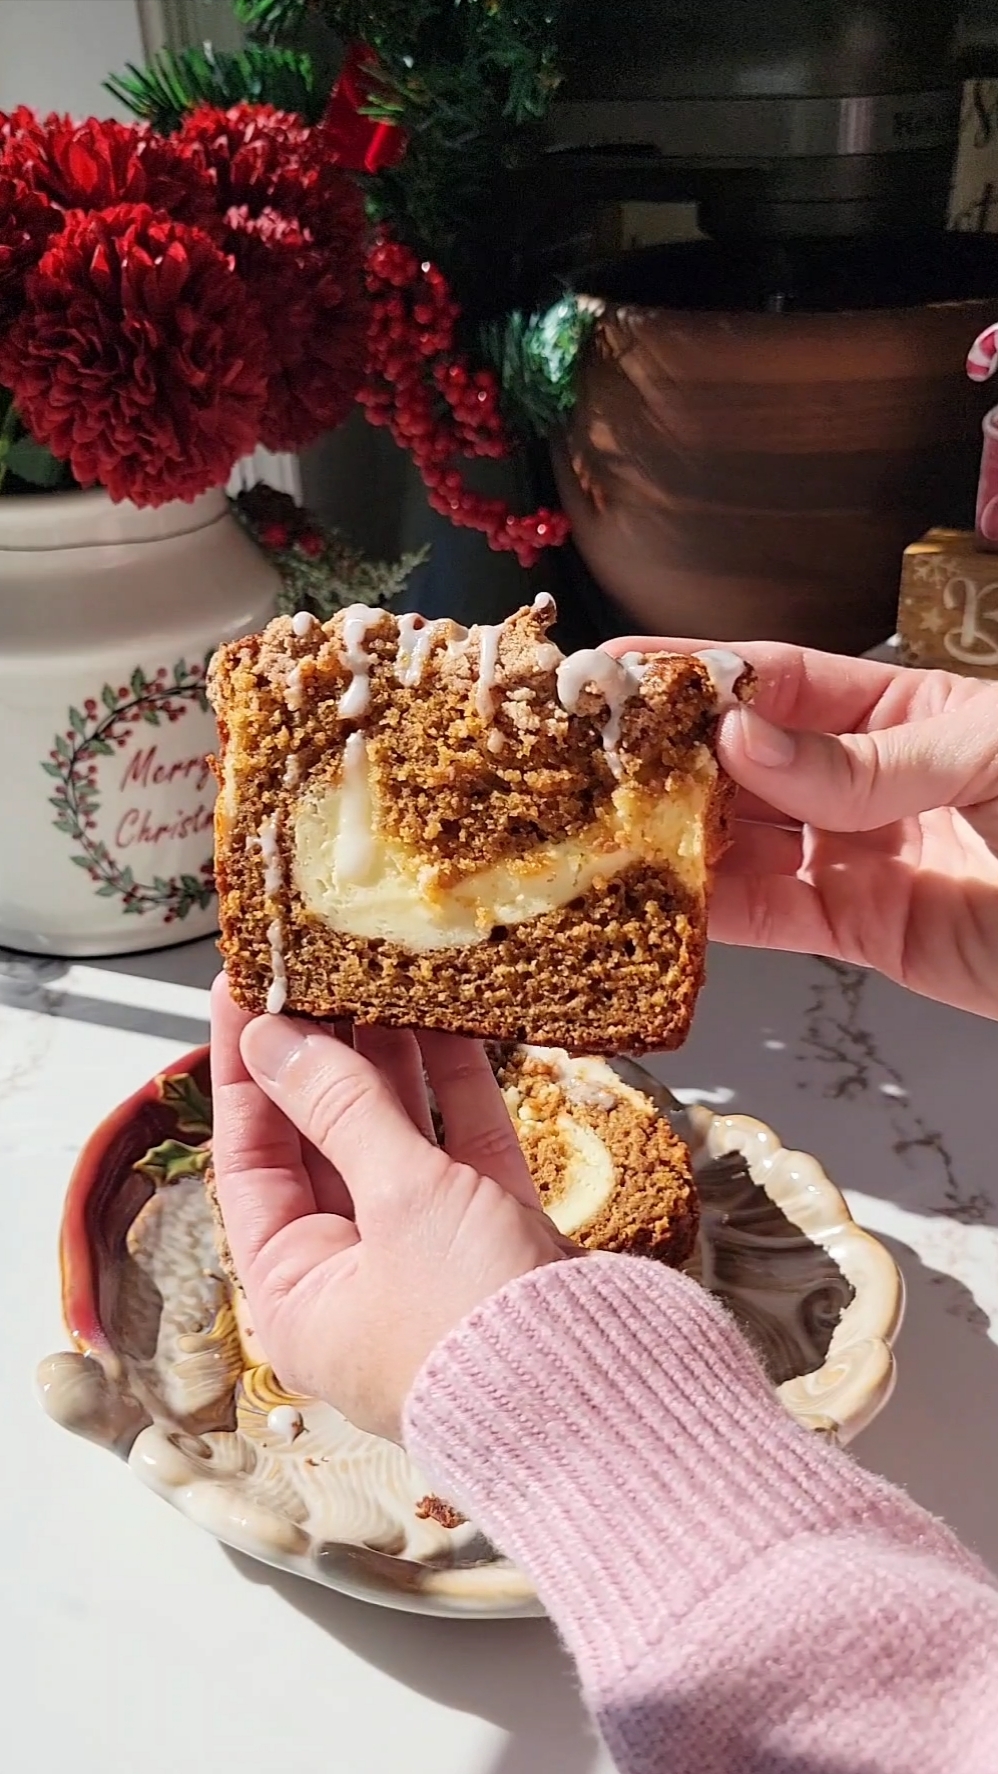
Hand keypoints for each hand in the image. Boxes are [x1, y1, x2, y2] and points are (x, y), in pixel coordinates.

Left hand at [209, 977, 574, 1440]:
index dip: (248, 1071)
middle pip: (323, 1143)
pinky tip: (453, 1022)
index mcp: (297, 1293)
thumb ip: (341, 1107)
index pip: (249, 1160)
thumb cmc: (480, 1334)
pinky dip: (460, 1089)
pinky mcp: (497, 1240)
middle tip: (316, 970)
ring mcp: (429, 1258)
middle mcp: (356, 1278)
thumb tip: (274, 1041)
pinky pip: (465, 1149)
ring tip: (381, 978)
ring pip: (399, 1138)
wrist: (608, 1403)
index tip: (246, 990)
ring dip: (392, 1061)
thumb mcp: (400, 1201)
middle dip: (325, 1054)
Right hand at [606, 637, 997, 1019]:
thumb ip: (865, 758)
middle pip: (745, 760)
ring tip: (599, 828)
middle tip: (583, 758)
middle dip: (665, 756)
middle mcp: (865, 778)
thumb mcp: (990, 750)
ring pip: (743, 839)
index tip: (616, 669)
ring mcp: (859, 854)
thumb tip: (744, 739)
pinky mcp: (861, 929)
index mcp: (901, 708)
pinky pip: (769, 915)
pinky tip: (657, 899)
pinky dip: (709, 912)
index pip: (779, 679)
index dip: (694, 672)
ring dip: (673, 835)